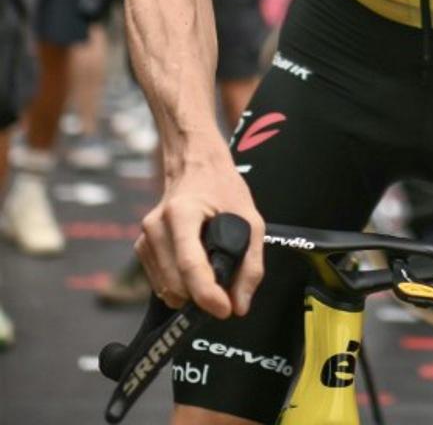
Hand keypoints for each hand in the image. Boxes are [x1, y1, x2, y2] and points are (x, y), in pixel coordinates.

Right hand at [134, 145, 264, 318]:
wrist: (194, 162)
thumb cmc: (223, 188)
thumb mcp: (251, 219)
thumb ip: (250, 264)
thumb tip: (240, 305)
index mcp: (182, 212)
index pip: (190, 265)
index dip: (208, 295)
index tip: (226, 310)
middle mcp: (156, 226)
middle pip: (176, 283)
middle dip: (202, 297)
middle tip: (226, 290)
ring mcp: (145, 237)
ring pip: (166, 289)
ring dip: (190, 294)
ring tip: (212, 272)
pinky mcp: (141, 247)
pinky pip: (159, 283)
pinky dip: (179, 287)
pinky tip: (195, 269)